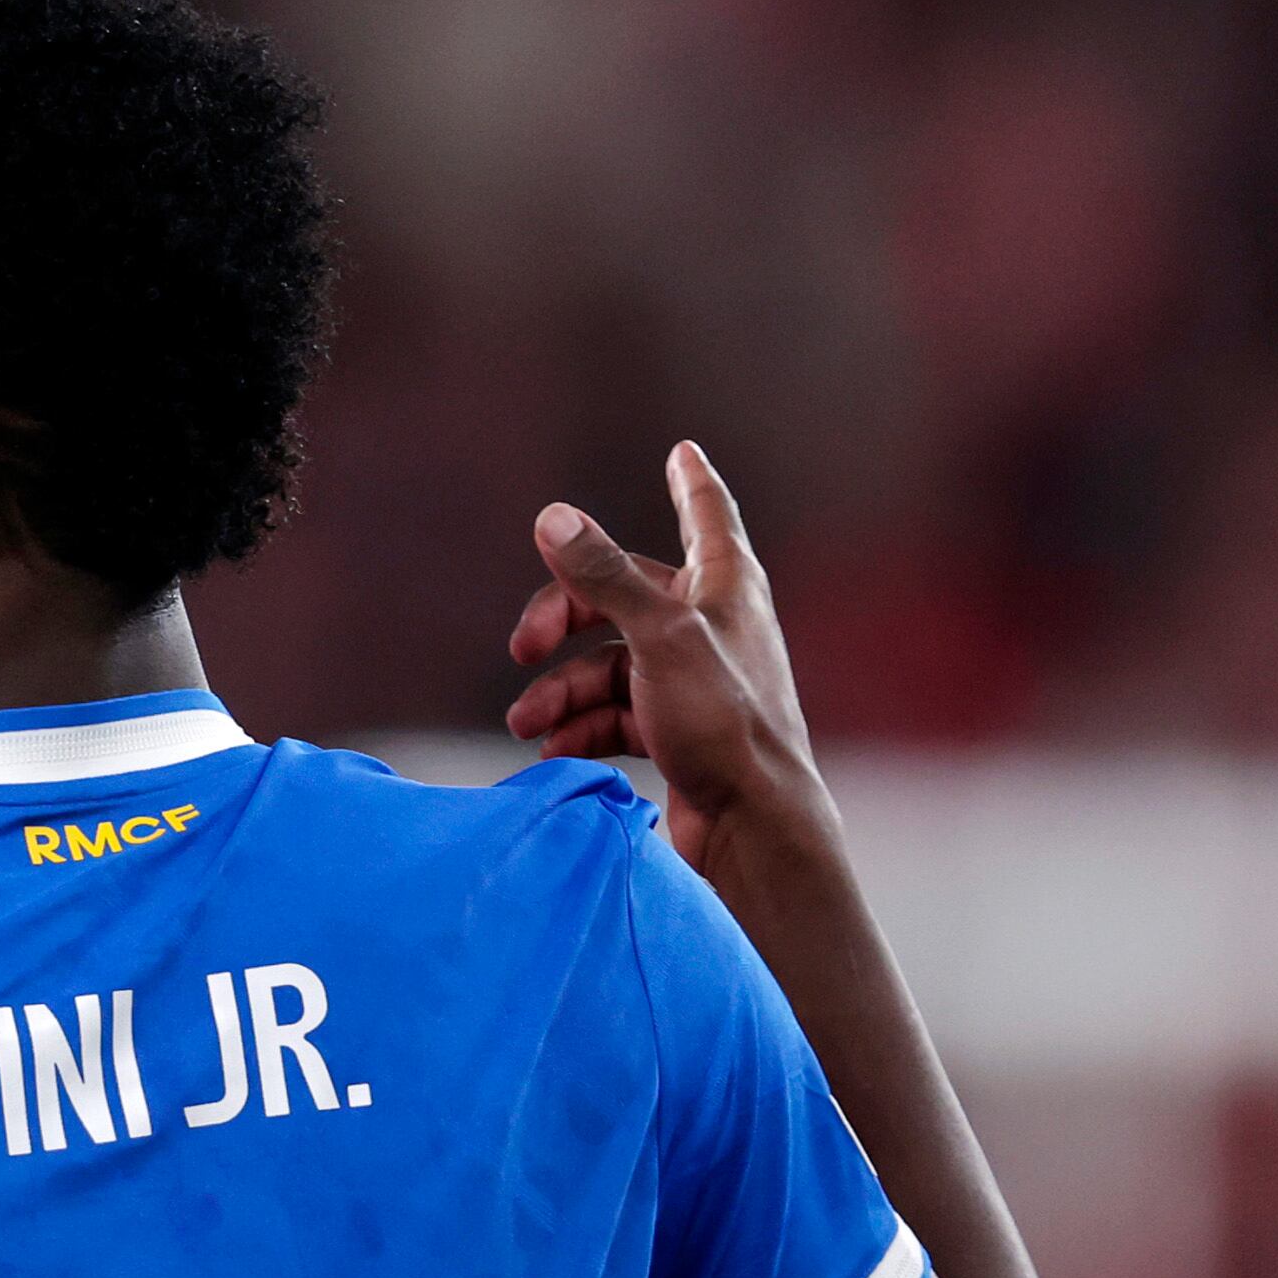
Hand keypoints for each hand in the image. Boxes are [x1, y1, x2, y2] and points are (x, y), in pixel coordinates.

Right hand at [502, 442, 831, 874]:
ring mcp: (693, 682)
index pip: (706, 513)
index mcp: (725, 586)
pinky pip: (615, 714)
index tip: (684, 452)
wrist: (754, 826)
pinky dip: (581, 726)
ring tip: (527, 723)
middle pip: (624, 595)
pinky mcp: (677, 732)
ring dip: (561, 690)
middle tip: (523, 647)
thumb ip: (604, 576)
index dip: (690, 481)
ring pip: (609, 663)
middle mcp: (712, 627)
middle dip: (564, 617)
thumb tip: (552, 518)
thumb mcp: (657, 636)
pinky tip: (554, 748)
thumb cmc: (724, 724)